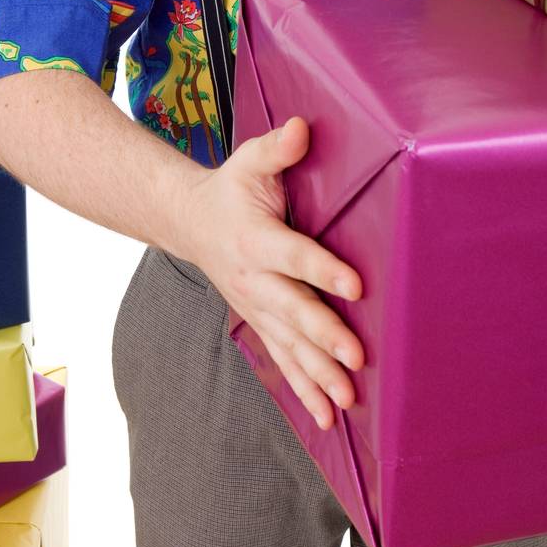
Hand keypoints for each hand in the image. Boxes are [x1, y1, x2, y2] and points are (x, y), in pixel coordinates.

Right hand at [182, 115, 363, 430]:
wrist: (190, 222)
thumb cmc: (232, 188)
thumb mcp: (249, 160)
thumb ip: (277, 148)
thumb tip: (301, 128)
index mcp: (255, 238)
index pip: (294, 256)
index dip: (323, 270)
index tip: (356, 286)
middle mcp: (254, 279)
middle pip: (293, 311)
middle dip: (324, 336)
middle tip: (356, 357)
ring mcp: (256, 307)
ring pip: (289, 345)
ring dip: (317, 375)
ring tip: (347, 400)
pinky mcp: (260, 324)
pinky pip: (283, 361)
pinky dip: (303, 391)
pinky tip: (327, 418)